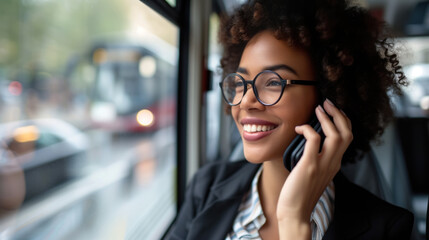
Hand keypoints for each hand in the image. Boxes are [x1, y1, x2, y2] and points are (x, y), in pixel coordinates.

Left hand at [277, 99, 352, 238]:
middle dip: (339, 115)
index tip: (332, 111)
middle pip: (347, 133)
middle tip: (327, 103)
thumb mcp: (313, 173)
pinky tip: (298, 128)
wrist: (295, 212)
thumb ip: (316, 160)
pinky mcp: (310, 165)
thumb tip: (307, 143)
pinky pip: (314, 140)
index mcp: (335, 164)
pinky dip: (308, 129)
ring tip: (318, 108)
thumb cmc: (299, 193)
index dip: (343, 121)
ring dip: (327, 119)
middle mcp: (333, 163)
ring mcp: (323, 164)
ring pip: (336, 135)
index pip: (347, 138)